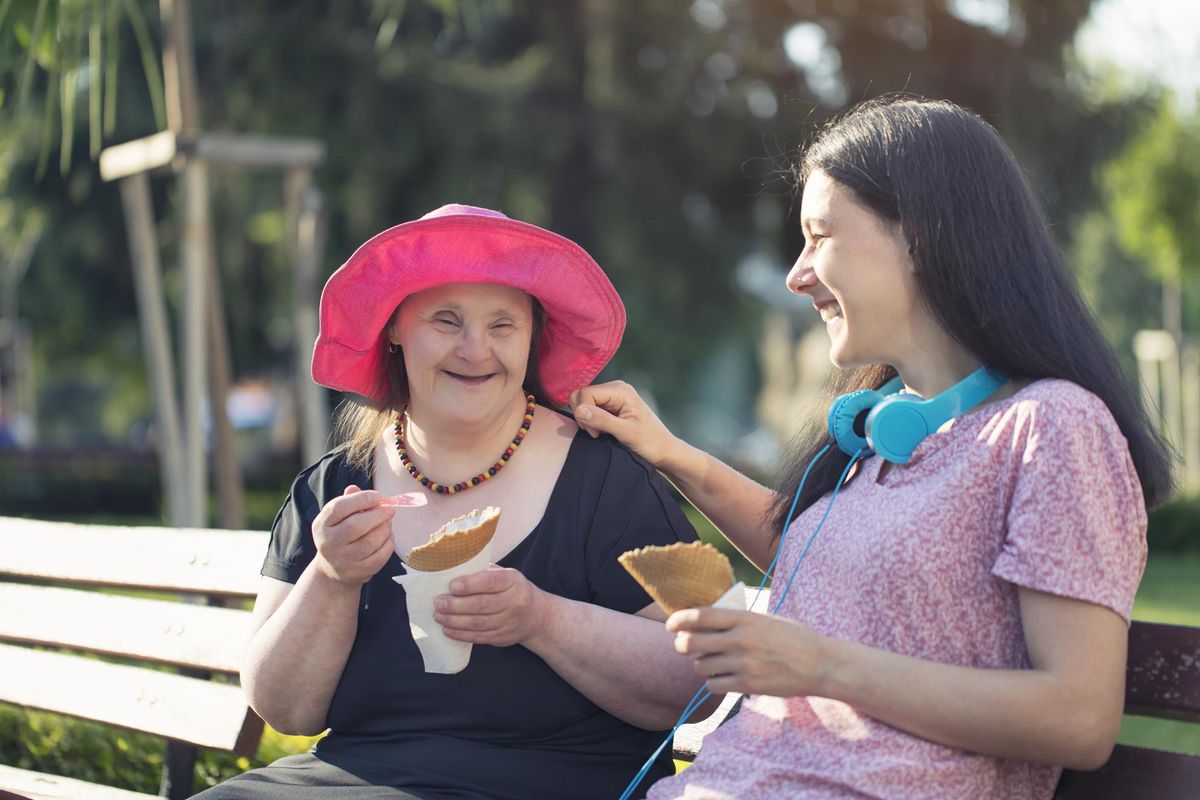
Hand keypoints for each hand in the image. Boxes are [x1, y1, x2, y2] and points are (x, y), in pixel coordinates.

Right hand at [311, 486, 395, 585]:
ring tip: (388, 523)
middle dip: (378, 515)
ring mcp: (343, 560)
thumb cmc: (340, 534)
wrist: (334, 569)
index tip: (377, 496)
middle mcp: (329, 543)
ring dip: (385, 529)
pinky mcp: (358, 572)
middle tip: (390, 510)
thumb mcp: (338, 517)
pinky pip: (380, 556)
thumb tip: (355, 488)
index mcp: (322, 524)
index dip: (361, 499)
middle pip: (355, 525)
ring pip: (370, 541)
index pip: (338, 507)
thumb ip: (348, 501)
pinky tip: (388, 537)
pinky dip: (388, 543)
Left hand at [433, 566, 549, 646]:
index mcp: (513, 581)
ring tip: (438, 616)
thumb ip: (484, 572)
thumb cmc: (513, 590)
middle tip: (438, 602)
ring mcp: (508, 622)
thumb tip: (453, 571)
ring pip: (478, 623)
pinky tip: (447, 630)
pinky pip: (479, 637)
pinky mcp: (502, 638)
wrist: (537, 616)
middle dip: (456, 605)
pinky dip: (461, 634)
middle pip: (481, 605)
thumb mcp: (506, 575)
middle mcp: (513, 602)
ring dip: (454, 621)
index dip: (470, 585)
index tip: (452, 586)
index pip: (490, 582)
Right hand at [568, 380, 676, 467]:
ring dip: (586, 419)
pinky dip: (590, 421)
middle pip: (581, 395)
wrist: (663, 449)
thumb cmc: (650, 442)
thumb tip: (579, 410)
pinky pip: (590, 408)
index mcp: (620, 390)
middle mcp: (615, 388)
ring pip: (583, 402)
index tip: (595, 432)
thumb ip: (602, 420)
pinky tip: (602, 430)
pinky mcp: (610, 405)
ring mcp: (612, 396)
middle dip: (582, 415)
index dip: (583, 413)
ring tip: (601, 432)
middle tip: (596, 432)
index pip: (585, 393)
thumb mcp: (625, 433)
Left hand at [667, 607, 834, 696]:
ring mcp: (743, 664)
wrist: (820, 664)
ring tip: (712, 662)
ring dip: (701, 665)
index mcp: (745, 618)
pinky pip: (714, 685)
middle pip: (692, 643)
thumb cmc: (794, 637)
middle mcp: (741, 640)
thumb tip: (708, 619)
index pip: (702, 616)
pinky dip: (713, 682)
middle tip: (685, 646)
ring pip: (701, 666)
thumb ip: (739, 619)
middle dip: (683, 645)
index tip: (670, 624)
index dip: (680, 619)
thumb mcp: (766, 618)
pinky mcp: (748, 685)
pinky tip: (722, 678)